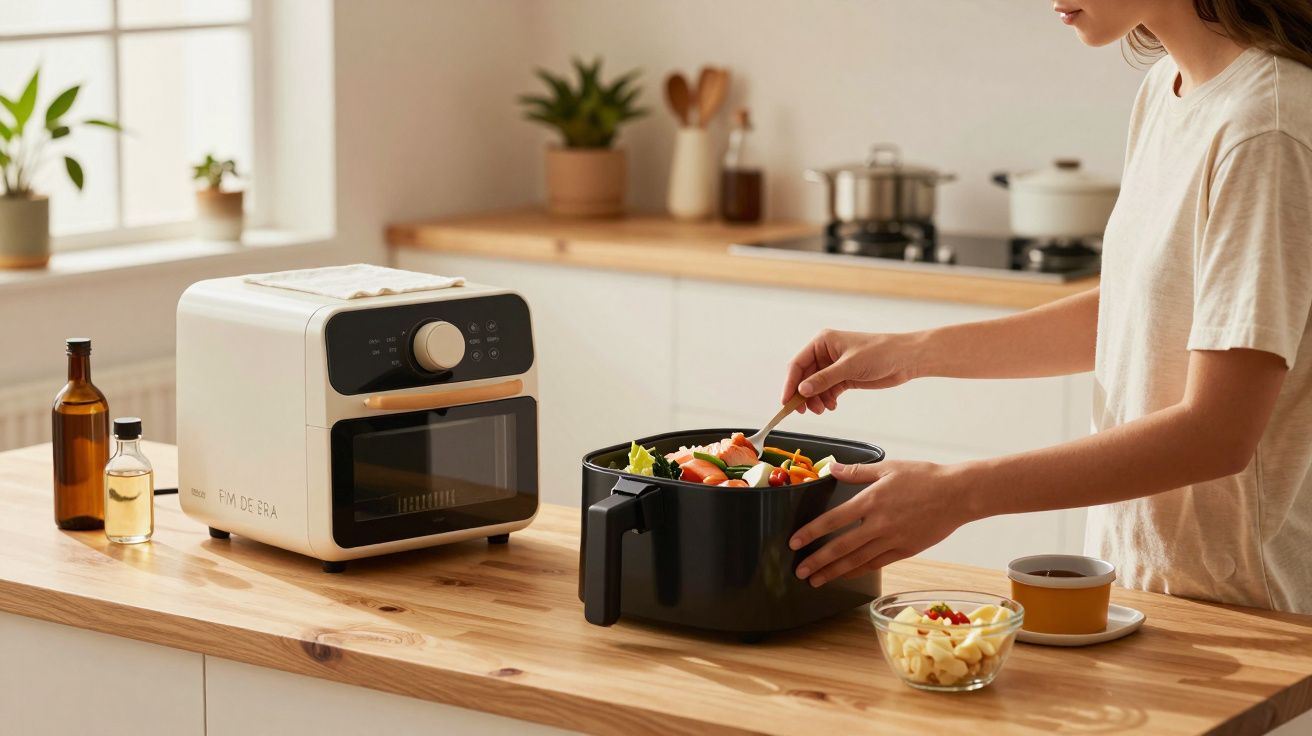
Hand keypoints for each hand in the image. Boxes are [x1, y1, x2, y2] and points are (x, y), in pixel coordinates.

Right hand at [782, 329, 921, 413]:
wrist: (906, 359)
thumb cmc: (880, 353)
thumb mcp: (849, 366)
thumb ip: (824, 379)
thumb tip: (802, 390)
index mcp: (822, 342)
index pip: (798, 364)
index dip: (790, 383)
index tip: (786, 402)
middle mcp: (825, 353)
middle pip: (805, 377)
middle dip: (803, 395)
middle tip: (803, 411)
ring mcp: (834, 366)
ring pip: (815, 386)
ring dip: (815, 399)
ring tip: (822, 409)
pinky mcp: (844, 377)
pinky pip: (828, 390)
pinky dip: (827, 399)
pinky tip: (832, 406)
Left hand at [789, 460, 972, 586]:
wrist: (958, 494)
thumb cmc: (924, 477)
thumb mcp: (888, 467)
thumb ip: (857, 471)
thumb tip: (831, 467)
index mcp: (871, 500)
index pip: (833, 520)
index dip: (811, 533)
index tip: (794, 543)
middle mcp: (879, 524)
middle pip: (841, 547)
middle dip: (817, 561)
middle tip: (799, 571)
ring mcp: (893, 539)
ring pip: (857, 560)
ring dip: (833, 571)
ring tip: (816, 580)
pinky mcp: (905, 550)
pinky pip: (876, 563)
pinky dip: (858, 570)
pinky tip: (844, 574)